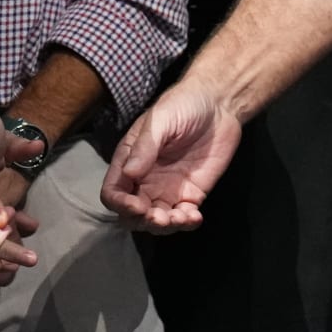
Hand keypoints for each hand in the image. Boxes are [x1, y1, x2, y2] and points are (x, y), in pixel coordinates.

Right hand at [101, 78, 242, 232]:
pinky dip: (186, 224)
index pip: (113, 191)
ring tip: (182, 217)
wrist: (218, 104)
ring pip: (156, 221)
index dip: (120, 204)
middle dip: (142, 221)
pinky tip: (195, 216)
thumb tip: (129, 174)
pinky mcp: (191, 194)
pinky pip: (183, 218)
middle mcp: (144, 178)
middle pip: (131, 213)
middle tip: (159, 217)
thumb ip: (144, 147)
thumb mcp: (160, 121)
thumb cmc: (183, 105)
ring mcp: (167, 189)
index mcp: (129, 159)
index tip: (137, 206)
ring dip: (165, 227)